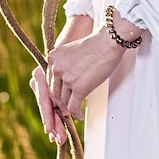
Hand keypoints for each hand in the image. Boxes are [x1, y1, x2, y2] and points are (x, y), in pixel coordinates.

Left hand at [36, 14, 137, 139]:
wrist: (108, 43)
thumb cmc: (96, 46)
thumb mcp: (72, 52)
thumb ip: (65, 64)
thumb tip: (66, 79)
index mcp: (53, 58)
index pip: (49, 80)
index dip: (56, 91)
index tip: (60, 97)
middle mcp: (56, 68)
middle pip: (55, 92)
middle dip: (61, 102)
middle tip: (67, 107)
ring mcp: (67, 78)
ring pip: (64, 100)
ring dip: (70, 108)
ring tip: (75, 111)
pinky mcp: (78, 88)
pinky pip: (73, 106)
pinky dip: (76, 113)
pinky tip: (79, 115)